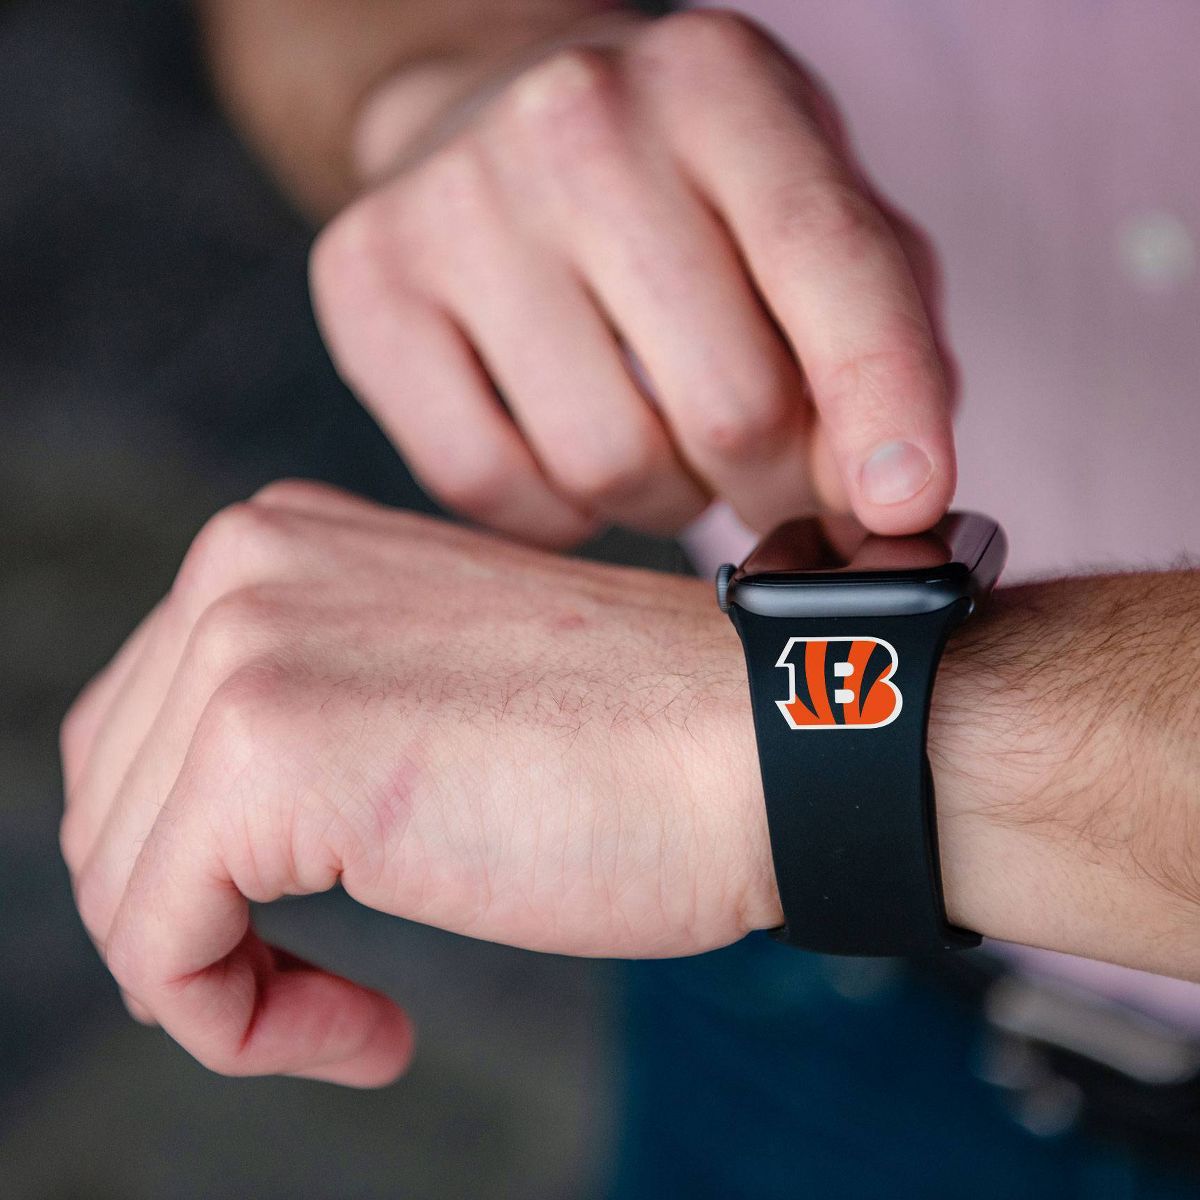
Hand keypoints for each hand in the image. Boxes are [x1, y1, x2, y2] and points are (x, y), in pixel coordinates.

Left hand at [59, 481, 773, 1085]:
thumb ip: (318, 705)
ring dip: (224, 984)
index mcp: (280, 544)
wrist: (759, 742)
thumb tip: (218, 825)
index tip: (304, 931)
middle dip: (198, 923)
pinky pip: (159, 941)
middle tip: (319, 989)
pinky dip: (240, 1022)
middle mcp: (245, 565)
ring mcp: (250, 649)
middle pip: (115, 803)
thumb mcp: (429, 685)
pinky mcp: (270, 754)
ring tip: (352, 1014)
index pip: (141, 729)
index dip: (197, 862)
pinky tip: (368, 1027)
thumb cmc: (632, 739)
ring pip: (124, 880)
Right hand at [312, 9, 955, 547]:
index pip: (831, 266)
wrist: (491, 125)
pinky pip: (485, 484)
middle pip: (726, 405)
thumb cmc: (679, 196)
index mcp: (721, 85)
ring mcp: (455, 203)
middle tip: (765, 481)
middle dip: (769, 486)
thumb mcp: (804, 213)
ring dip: (662, 500)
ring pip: (606, 464)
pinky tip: (566, 456)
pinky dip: (552, 513)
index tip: (906, 510)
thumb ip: (875, 338)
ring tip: (662, 447)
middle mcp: (577, 122)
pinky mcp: (366, 284)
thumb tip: (890, 504)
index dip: (885, 406)